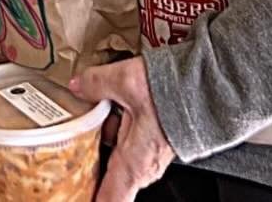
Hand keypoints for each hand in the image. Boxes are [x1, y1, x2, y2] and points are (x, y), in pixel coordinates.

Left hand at [69, 58, 172, 200]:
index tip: (74, 197)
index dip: (90, 200)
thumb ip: (96, 84)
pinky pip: (125, 144)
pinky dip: (112, 130)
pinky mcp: (153, 142)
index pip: (109, 199)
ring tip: (81, 123)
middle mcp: (142, 166)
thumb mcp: (125, 81)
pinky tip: (105, 108)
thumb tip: (78, 85)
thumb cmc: (172, 93)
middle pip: (107, 179)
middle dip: (85, 170)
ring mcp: (148, 155)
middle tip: (66, 162)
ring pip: (114, 156)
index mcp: (132, 163)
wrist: (205, 86)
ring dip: (98, 144)